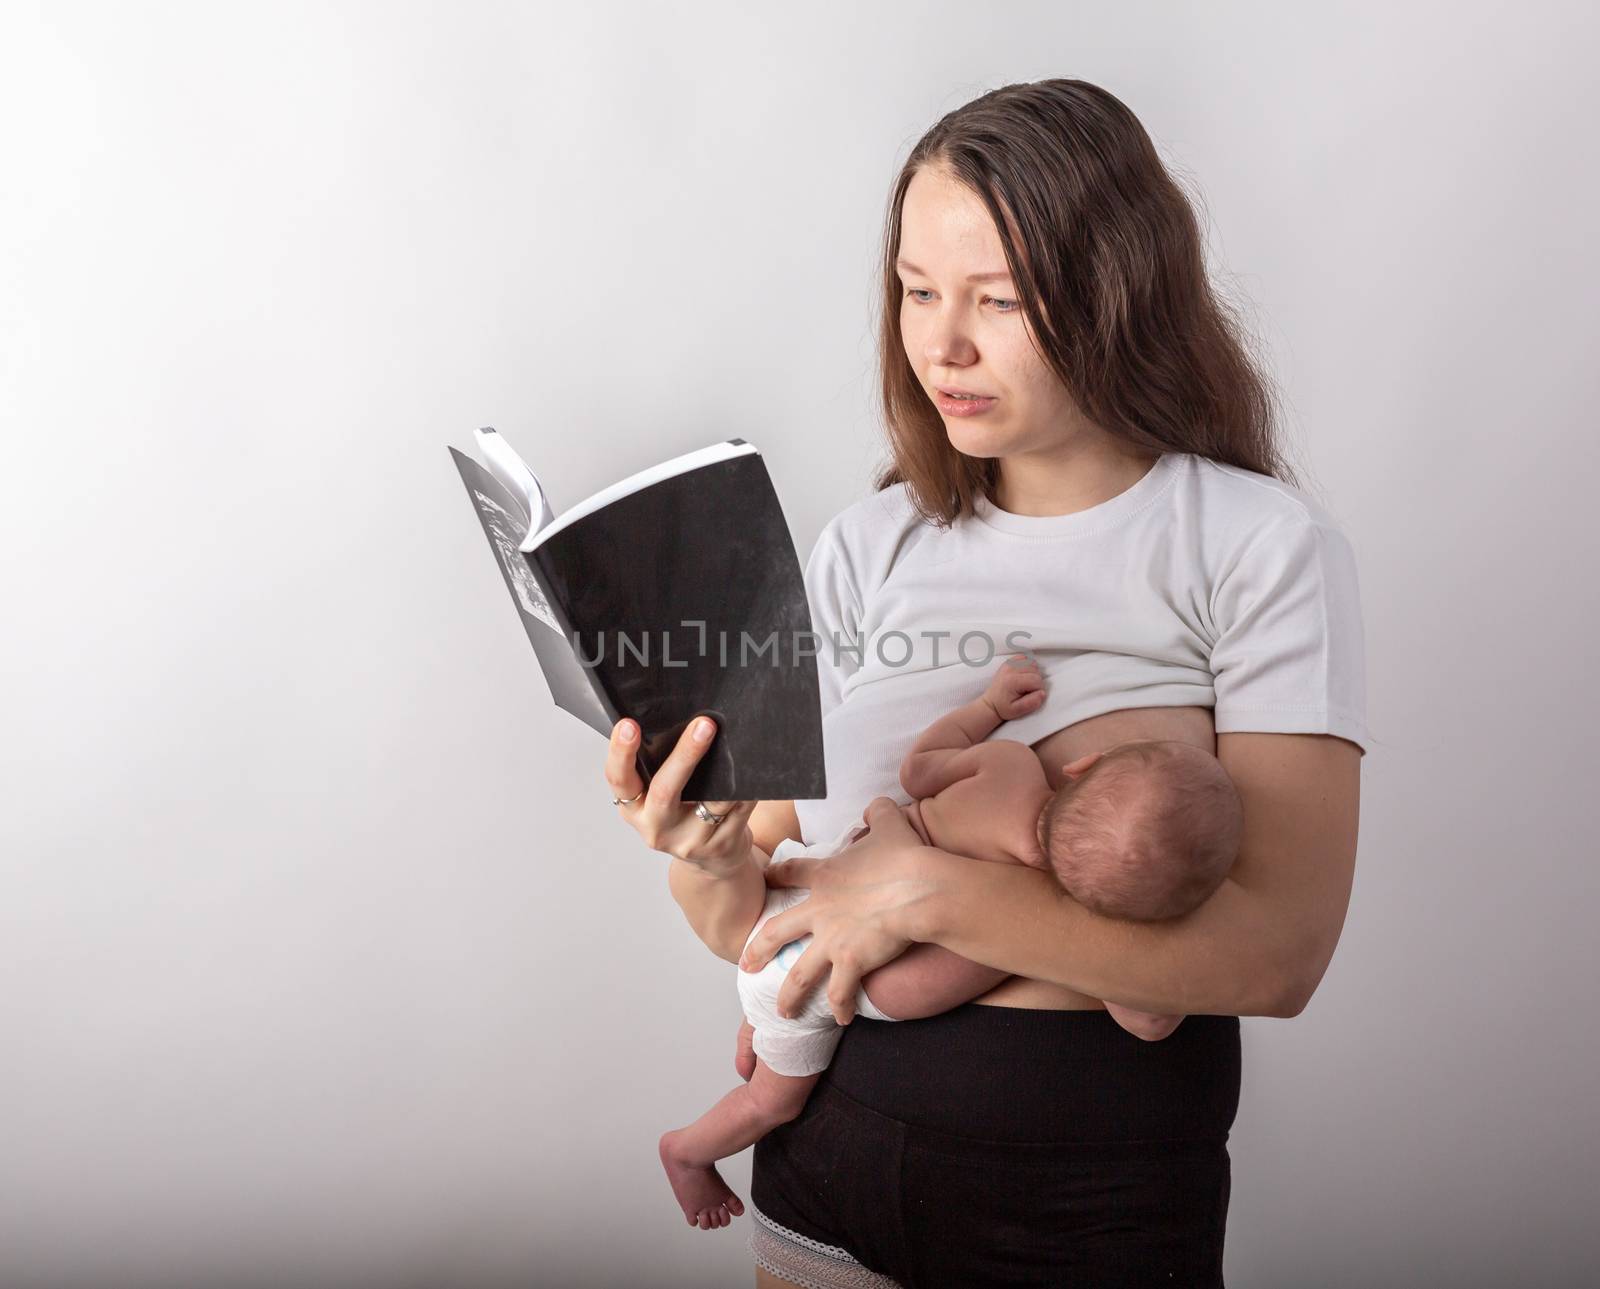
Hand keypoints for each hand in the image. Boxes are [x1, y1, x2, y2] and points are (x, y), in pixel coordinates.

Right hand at [605, 716, 757, 876]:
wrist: (712, 862)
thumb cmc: (682, 816)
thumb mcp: (657, 800)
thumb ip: (659, 770)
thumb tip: (684, 722)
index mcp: (633, 808)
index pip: (618, 779)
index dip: (620, 752)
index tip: (629, 724)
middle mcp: (656, 827)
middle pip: (665, 790)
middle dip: (685, 754)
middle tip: (704, 724)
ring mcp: (688, 841)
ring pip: (711, 801)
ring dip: (727, 770)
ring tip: (738, 742)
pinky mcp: (719, 845)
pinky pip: (737, 809)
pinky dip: (746, 789)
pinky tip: (753, 774)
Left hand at [737, 797, 938, 1024]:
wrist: (918, 888)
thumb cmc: (903, 856)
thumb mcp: (889, 824)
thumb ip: (878, 812)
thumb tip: (879, 803)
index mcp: (825, 876)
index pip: (790, 873)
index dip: (775, 876)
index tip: (764, 880)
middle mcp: (819, 911)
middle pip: (776, 932)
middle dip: (758, 949)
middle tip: (745, 963)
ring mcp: (832, 941)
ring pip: (798, 974)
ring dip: (789, 995)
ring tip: (783, 1011)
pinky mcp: (851, 963)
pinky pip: (840, 993)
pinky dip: (839, 1008)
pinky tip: (839, 1020)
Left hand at [983, 653, 1046, 720]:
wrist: (991, 704)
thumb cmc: (1004, 708)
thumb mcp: (1017, 711)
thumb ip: (1031, 703)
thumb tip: (1043, 693)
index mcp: (1013, 681)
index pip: (1037, 681)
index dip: (1038, 690)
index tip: (1030, 696)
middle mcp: (1010, 669)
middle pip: (1036, 671)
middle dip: (1036, 681)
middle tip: (1027, 690)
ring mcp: (1009, 664)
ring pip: (1032, 663)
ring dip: (1033, 673)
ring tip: (1025, 683)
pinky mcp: (1008, 662)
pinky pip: (1025, 658)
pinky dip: (1027, 665)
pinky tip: (1023, 675)